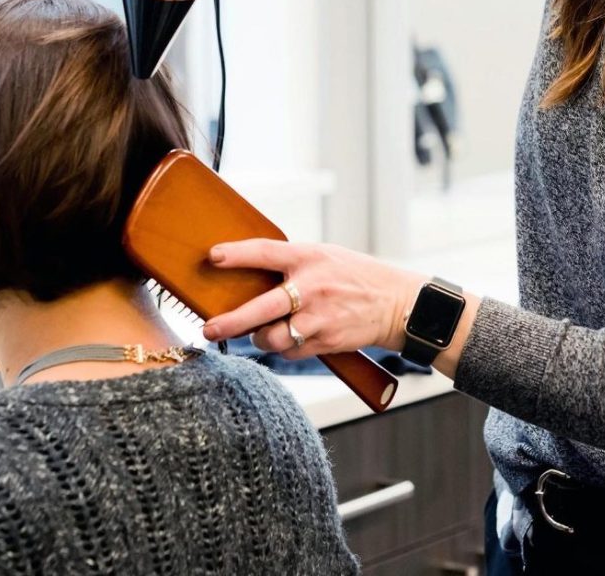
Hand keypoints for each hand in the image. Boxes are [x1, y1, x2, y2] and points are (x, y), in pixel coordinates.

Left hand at [200, 239, 423, 358]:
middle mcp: (312, 287)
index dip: (237, 255)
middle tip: (209, 328)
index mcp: (310, 258)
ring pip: (273, 338)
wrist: (395, 303)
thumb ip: (292, 264)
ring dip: (260, 339)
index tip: (213, 257)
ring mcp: (319, 318)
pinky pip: (291, 352)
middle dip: (231, 322)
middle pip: (262, 309)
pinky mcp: (326, 342)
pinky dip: (285, 348)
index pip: (266, 252)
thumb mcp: (325, 256)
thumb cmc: (355, 276)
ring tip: (260, 333)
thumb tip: (249, 276)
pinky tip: (293, 338)